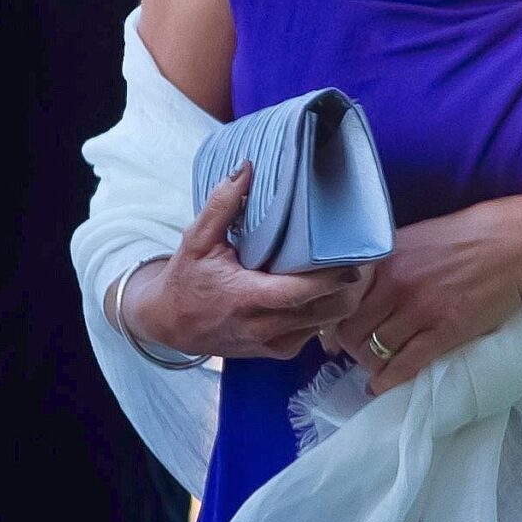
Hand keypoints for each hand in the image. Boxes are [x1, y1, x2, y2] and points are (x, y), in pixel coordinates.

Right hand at [126, 167, 370, 361]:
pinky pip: (314, 333)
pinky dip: (322, 313)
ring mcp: (272, 344)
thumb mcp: (197, 240)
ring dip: (339, 298)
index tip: (354, 254)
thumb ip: (222, 205)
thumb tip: (245, 168)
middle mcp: (263, 327)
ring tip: (340, 271)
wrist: (166, 324)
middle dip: (347, 285)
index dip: (333, 276)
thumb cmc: (186, 278)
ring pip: (327, 323)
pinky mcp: (277, 352)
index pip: (303, 291)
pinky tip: (318, 292)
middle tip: (354, 257)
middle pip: (328, 309)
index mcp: (246, 298)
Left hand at [326, 196, 521, 395]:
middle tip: (360, 351)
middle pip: (352, 331)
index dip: (334, 322)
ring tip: (375, 366)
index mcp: (386, 259)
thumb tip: (357, 290)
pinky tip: (382, 386)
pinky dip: (388, 380)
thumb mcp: (418, 237)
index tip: (336, 333)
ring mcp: (421, 310)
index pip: (341, 302)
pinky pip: (405, 364)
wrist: (520, 245)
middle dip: (351, 347)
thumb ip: (386, 261)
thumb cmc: (471, 237)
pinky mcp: (446, 331)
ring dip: (370, 364)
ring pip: (374, 351)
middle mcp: (396, 285)